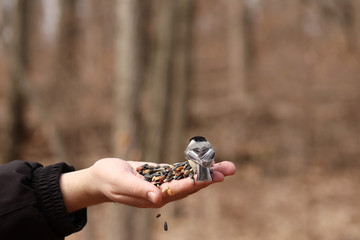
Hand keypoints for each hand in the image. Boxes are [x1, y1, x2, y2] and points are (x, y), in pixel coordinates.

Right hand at [60, 158, 235, 211]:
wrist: (100, 178)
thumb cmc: (108, 180)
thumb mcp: (122, 183)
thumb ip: (141, 191)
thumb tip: (159, 199)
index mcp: (154, 198)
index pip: (180, 190)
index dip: (196, 182)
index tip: (213, 176)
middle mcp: (162, 193)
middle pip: (191, 185)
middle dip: (210, 177)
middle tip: (230, 169)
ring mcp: (163, 184)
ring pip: (189, 178)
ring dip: (207, 171)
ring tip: (226, 165)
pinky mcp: (161, 175)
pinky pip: (180, 171)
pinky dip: (193, 166)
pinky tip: (206, 161)